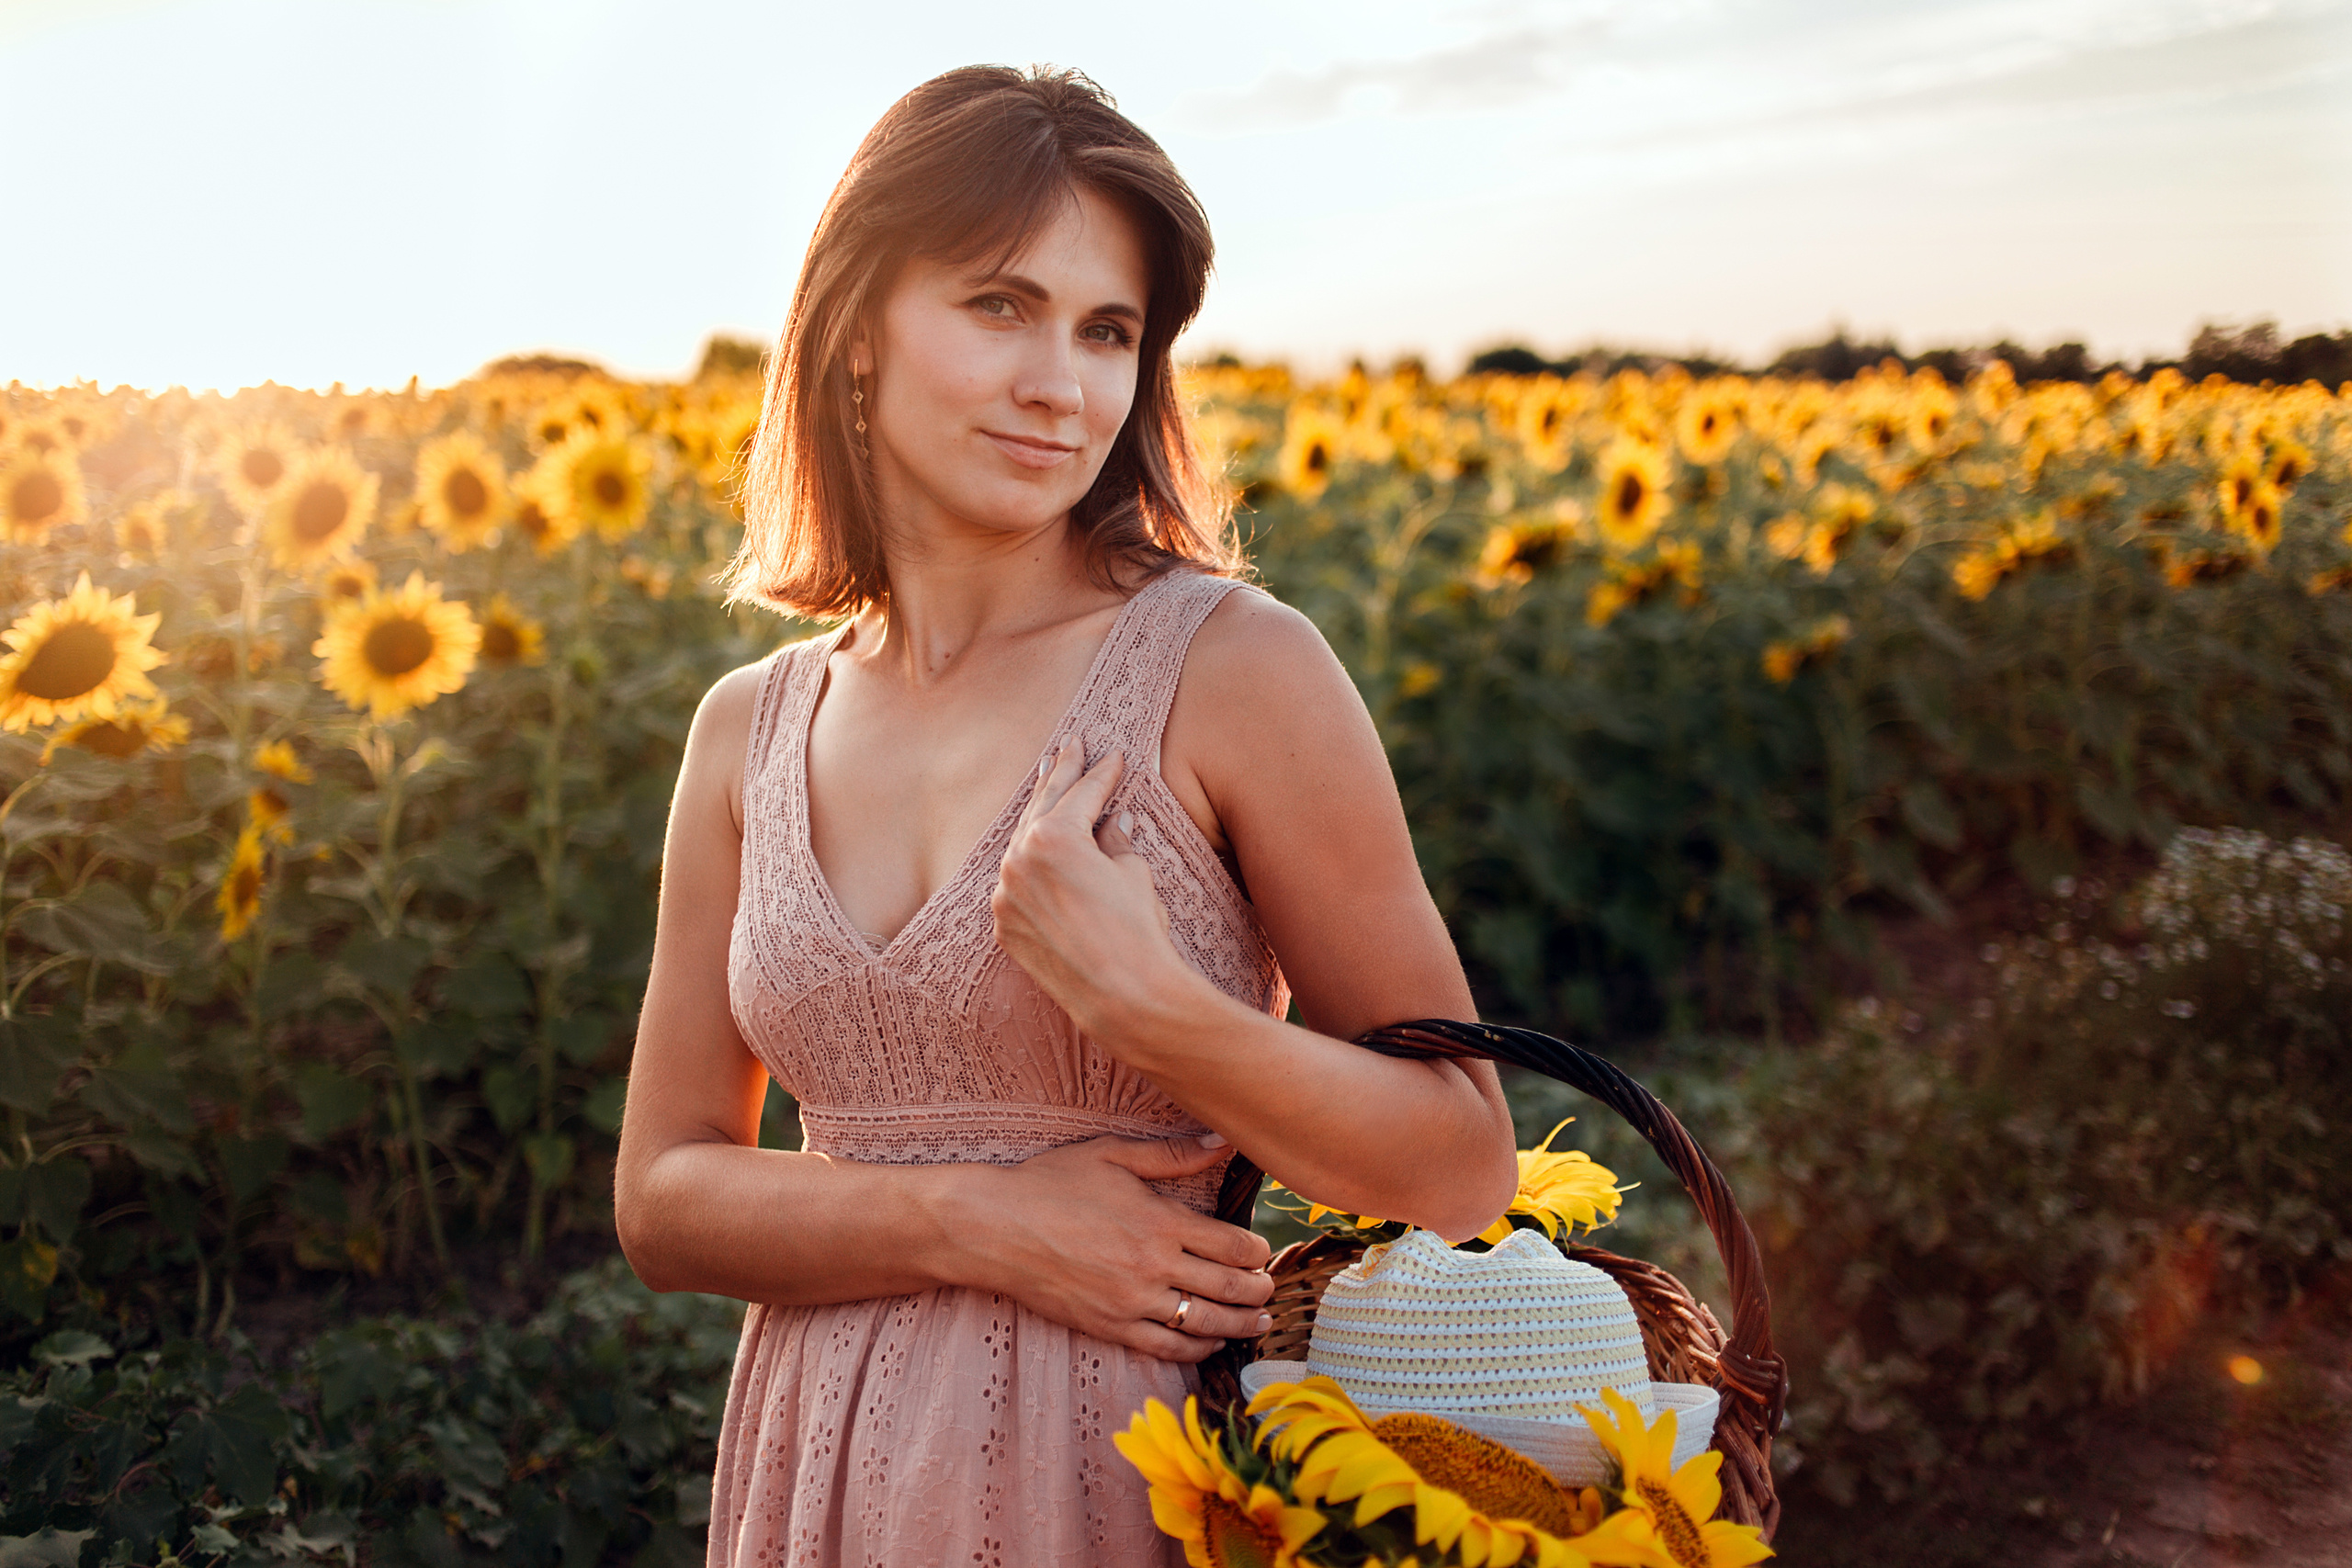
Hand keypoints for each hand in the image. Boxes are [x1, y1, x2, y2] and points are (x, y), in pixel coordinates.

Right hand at [953, 1132, 1274, 1363]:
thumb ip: (1171, 1154)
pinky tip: (1211, 1343)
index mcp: (1160, 1221)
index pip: (1232, 1246)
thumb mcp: (1111, 1155)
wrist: (995, 1228)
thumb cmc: (1050, 1184)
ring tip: (1258, 1322)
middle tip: (1269, 1289)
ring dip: (1240, 1325)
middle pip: (1228, 1289)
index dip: (1257, 1252)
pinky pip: (1166, 1348)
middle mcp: (1153, 1266)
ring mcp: (1132, 1302)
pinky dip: (1197, 1349)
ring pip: (1204, 1324)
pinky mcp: (1110, 1327)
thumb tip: (1221, 1141)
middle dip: (1258, 1291)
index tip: (1263, 1251)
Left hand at [992, 739, 1189, 1033]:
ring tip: (1048, 784)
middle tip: (1070, 747)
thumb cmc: (1137, 931)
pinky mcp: (1004, 925)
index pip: (1082, 795)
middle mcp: (1018, 860)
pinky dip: (1029, 864)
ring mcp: (1005, 894)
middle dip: (1060, 775)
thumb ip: (1114, 840)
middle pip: (1042, 807)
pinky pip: (1016, 884)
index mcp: (1053, 837)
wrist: (1123, 997)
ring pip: (1022, 845)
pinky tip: (1037, 849)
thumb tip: (1112, 822)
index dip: (1102, 774)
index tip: (1114, 757)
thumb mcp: (1132, 873)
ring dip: (1039, 816)